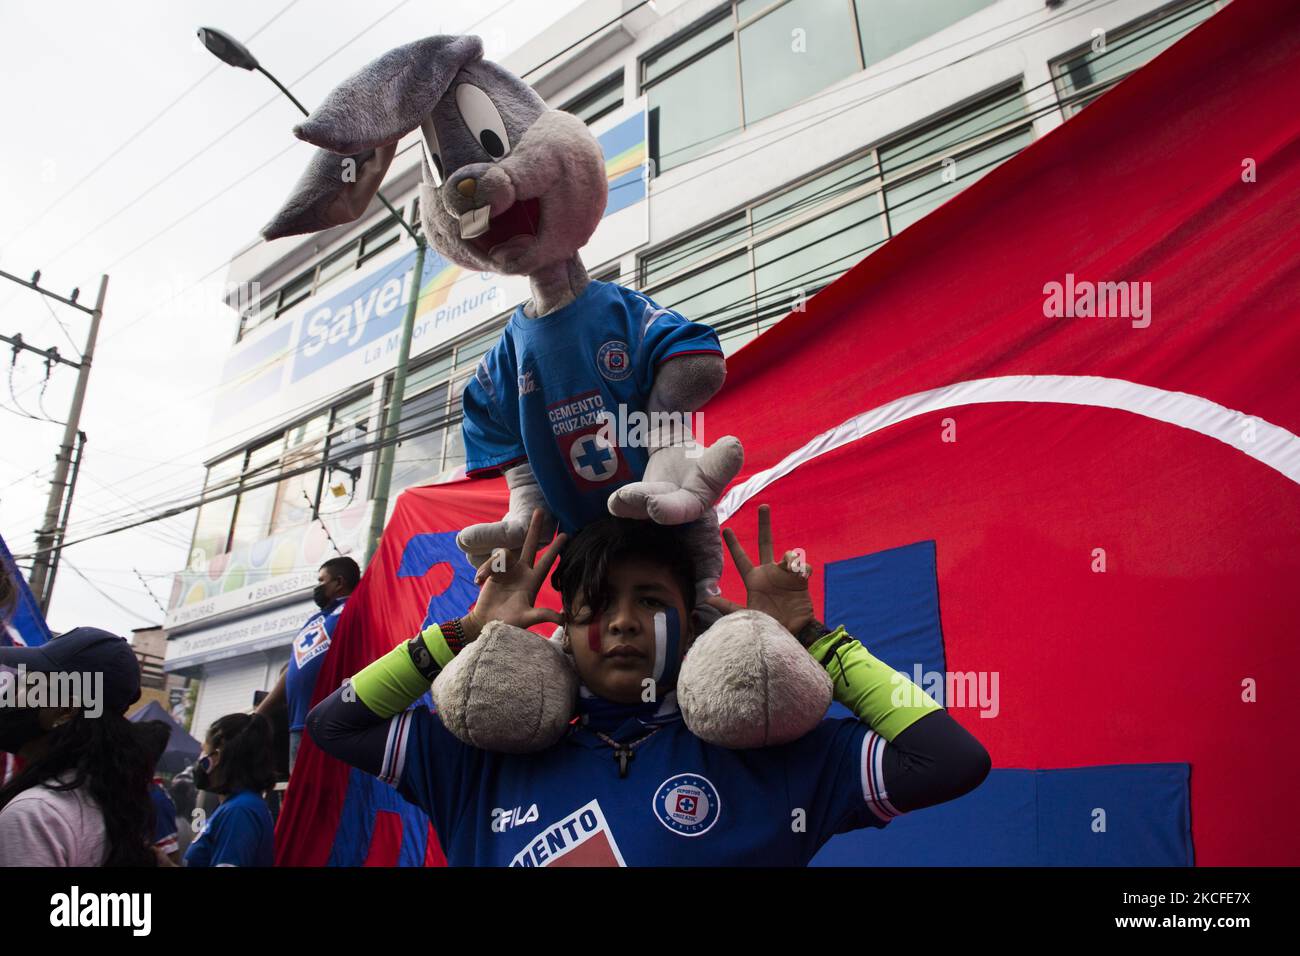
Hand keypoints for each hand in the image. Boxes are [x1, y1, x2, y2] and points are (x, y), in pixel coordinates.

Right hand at [462, 509, 565, 641]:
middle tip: (540, 510)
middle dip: (534, 528)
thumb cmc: (508, 623)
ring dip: (492, 566)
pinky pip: (491, 562)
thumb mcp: (527, 619)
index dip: (555, 548)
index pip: (547, 561)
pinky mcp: (494, 571)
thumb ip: (543, 616)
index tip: (565, 534)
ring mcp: (508, 570)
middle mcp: (522, 572)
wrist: (486, 623)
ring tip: (482, 580)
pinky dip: (484, 570)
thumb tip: (563, 619)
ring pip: (503, 554)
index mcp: (532, 581)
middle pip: (530, 545)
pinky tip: (479, 581)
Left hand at [706, 504, 813, 636]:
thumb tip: (706, 599)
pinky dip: (803, 568)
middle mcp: (769, 573)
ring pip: (788, 554)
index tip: (725, 530)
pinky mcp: (801, 581)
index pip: (741, 559)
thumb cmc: (767, 627)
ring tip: (790, 563)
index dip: (734, 545)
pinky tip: (801, 574)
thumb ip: (728, 606)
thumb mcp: (746, 615)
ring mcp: (785, 576)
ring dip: (789, 556)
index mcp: (754, 580)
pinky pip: (804, 567)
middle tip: (763, 506)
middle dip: (764, 525)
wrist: (790, 635)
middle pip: (765, 543)